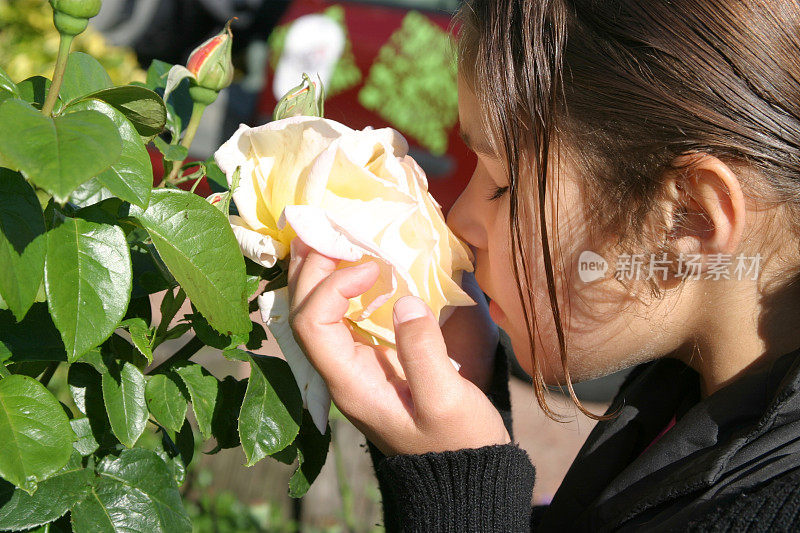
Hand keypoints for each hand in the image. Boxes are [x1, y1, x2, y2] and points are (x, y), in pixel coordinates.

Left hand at [287, 237, 510, 455]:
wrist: (460, 475)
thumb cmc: (456, 442)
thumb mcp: (447, 400)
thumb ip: (423, 351)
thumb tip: (406, 299)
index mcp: (350, 384)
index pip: (313, 325)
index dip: (332, 287)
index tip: (372, 267)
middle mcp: (340, 373)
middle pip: (304, 314)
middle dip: (312, 270)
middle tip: (330, 231)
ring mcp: (353, 367)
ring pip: (317, 314)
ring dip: (321, 274)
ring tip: (332, 238)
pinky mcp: (370, 362)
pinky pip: (341, 318)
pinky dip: (342, 288)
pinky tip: (357, 268)